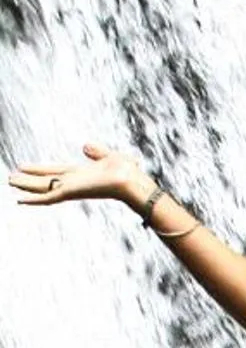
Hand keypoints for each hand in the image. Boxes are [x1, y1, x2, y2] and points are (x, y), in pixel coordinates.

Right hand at [8, 142, 148, 211]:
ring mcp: (70, 188)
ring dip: (25, 187)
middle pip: (44, 180)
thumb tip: (85, 146)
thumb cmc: (127, 171)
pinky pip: (47, 197)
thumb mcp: (108, 156)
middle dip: (28, 180)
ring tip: (9, 182)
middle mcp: (72, 182)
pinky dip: (33, 199)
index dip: (39, 169)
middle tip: (11, 178)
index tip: (24, 167)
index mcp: (80, 174)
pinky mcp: (70, 193)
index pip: (54, 171)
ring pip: (42, 189)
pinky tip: (19, 200)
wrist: (132, 181)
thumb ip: (96, 152)